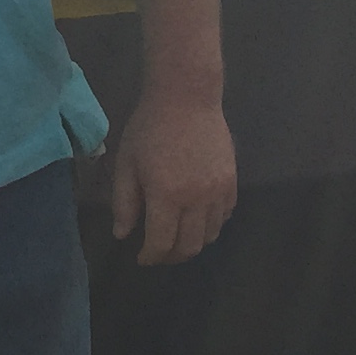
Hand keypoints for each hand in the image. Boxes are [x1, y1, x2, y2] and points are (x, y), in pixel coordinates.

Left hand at [111, 88, 237, 265]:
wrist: (186, 97)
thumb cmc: (150, 127)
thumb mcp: (127, 163)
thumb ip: (124, 203)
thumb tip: (123, 235)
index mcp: (166, 196)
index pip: (161, 244)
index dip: (150, 257)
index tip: (141, 258)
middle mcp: (196, 200)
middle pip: (189, 246)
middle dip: (171, 256)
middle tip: (159, 252)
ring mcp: (218, 191)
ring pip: (211, 235)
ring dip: (193, 243)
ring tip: (178, 237)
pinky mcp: (232, 181)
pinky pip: (225, 216)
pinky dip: (211, 225)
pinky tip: (198, 218)